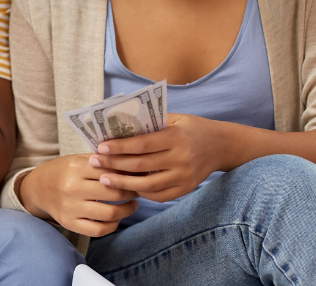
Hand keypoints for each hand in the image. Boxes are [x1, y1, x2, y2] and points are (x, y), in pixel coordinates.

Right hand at [17, 154, 138, 237]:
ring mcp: (71, 208)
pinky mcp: (70, 223)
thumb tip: (133, 164)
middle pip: (114, 193)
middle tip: (139, 189)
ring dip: (127, 210)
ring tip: (133, 204)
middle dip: (132, 191)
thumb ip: (102, 161)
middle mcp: (73, 188)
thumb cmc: (64, 171)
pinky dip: (113, 225)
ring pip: (110, 213)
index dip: (130, 173)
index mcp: (76, 168)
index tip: (140, 174)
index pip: (112, 171)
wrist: (38, 188)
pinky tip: (117, 218)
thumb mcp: (79, 159)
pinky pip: (98, 230)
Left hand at [90, 113, 227, 202]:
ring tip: (104, 179)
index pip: (142, 144)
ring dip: (122, 183)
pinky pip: (158, 196)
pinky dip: (140, 193)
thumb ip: (151, 124)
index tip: (100, 147)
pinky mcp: (185, 189)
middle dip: (113, 164)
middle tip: (93, 162)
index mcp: (176, 137)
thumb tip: (119, 127)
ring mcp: (184, 177)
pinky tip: (127, 187)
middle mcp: (180, 159)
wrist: (221, 145)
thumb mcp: (175, 119)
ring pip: (146, 185)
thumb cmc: (192, 128)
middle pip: (140, 165)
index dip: (119, 147)